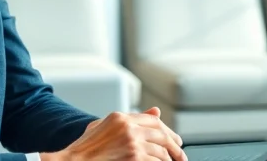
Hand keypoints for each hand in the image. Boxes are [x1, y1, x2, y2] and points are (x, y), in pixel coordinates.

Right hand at [41, 107, 186, 160]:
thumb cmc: (85, 149)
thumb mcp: (104, 127)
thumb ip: (129, 119)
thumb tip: (156, 111)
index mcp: (120, 117)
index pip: (153, 120)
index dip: (168, 131)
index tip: (175, 141)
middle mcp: (128, 126)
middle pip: (162, 134)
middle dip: (175, 147)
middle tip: (181, 156)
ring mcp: (132, 142)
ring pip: (162, 150)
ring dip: (168, 159)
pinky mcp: (135, 157)